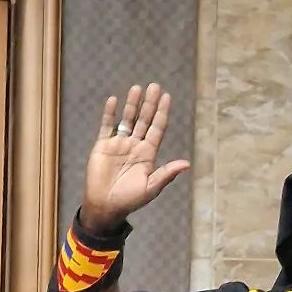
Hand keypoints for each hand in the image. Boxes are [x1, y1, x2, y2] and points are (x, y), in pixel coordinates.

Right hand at [80, 83, 190, 232]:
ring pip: (127, 119)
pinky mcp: (103, 145)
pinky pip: (107, 125)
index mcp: (148, 154)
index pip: (157, 128)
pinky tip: (114, 100)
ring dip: (132, 104)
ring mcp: (119, 143)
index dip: (162, 113)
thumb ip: (167, 173)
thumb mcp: (151, 187)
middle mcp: (135, 145)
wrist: (105, 206)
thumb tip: (187, 164)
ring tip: (137, 88)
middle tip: (154, 86)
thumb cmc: (130, 200)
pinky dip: (110, 113)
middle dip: (149, 104)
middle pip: (144, 119)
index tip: (167, 97)